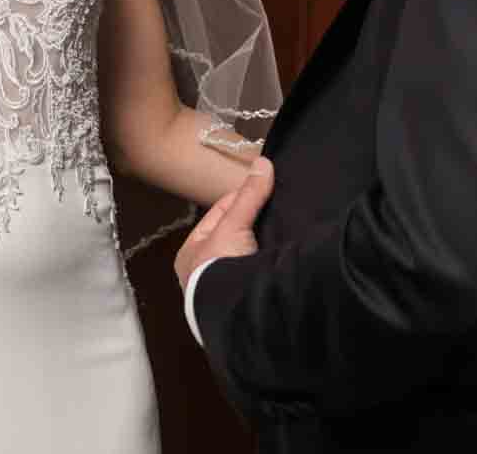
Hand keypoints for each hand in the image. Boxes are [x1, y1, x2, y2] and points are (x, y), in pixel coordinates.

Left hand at [175, 156, 273, 290]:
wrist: (236, 314)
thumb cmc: (221, 267)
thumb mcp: (234, 227)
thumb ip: (249, 196)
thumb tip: (263, 161)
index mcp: (190, 251)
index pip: (219, 214)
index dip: (242, 199)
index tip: (266, 187)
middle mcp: (202, 269)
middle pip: (233, 235)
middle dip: (254, 222)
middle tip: (279, 206)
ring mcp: (222, 287)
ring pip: (245, 254)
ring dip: (262, 243)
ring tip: (286, 228)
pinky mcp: (242, 300)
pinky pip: (256, 271)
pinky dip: (267, 262)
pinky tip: (283, 253)